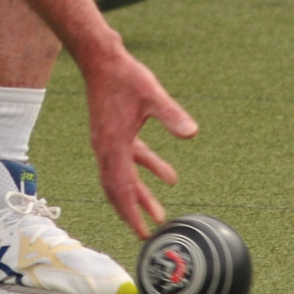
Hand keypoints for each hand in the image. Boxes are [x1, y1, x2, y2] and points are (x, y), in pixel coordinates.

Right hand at [81, 46, 198, 235]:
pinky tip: (167, 176)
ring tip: (158, 211)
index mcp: (113, 146)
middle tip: (147, 234)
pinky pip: (128, 160)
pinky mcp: (112, 134)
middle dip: (132, 212)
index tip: (141, 233)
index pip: (121, 188)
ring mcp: (107, 143)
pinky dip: (145, 170)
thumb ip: (172, 115)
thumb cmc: (125, 76)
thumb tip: (191, 133)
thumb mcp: (152, 95)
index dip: (131, 213)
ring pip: (122, 178)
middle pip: (118, 190)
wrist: (101, 60)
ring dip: (139, 195)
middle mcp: (106, 149)